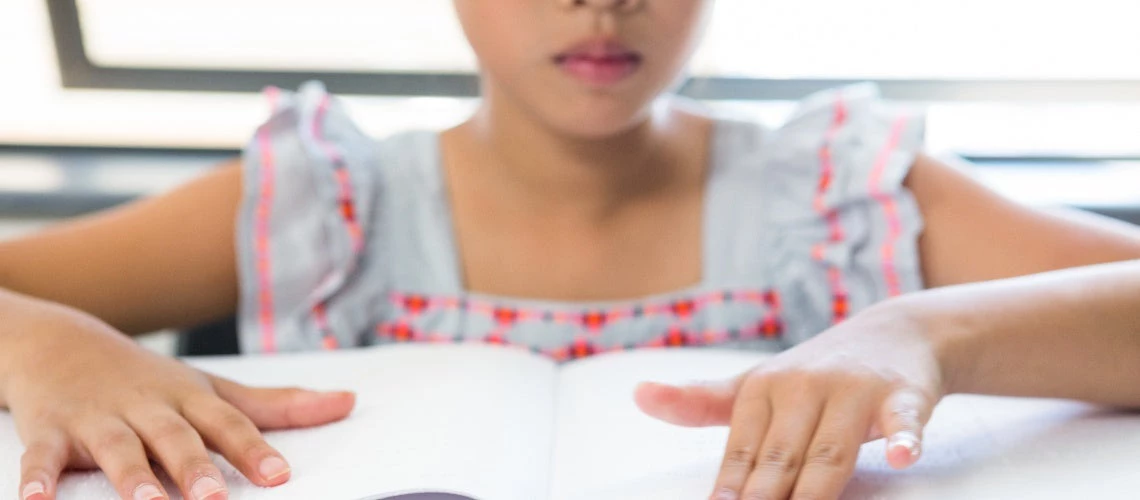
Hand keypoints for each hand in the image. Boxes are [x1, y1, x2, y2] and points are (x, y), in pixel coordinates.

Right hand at [1, 302, 354, 499]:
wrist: (61, 341)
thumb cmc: (150, 379)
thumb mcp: (212, 387)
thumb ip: (279, 403)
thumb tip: (348, 402)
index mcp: (190, 399)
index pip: (228, 425)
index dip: (253, 449)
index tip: (279, 475)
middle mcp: (148, 408)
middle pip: (175, 438)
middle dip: (195, 466)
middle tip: (216, 497)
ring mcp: (98, 418)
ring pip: (116, 449)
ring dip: (131, 477)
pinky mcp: (51, 430)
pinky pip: (41, 456)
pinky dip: (36, 477)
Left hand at [635, 304, 944, 499]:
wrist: (896, 331)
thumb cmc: (816, 372)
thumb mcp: (756, 383)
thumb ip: (701, 401)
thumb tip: (638, 395)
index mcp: (763, 388)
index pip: (740, 453)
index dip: (728, 491)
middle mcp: (804, 386)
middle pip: (781, 458)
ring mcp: (854, 390)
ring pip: (832, 451)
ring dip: (816, 488)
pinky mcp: (903, 395)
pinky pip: (903, 420)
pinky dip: (902, 439)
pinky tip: (898, 457)